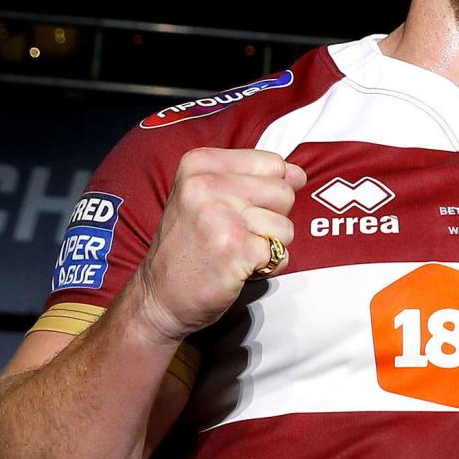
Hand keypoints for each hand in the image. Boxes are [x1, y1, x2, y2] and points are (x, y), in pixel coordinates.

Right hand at [128, 148, 308, 342]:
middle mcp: (206, 184)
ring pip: (286, 226)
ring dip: (269, 245)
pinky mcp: (236, 248)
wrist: (160, 295)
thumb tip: (299, 173)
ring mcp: (221, 216)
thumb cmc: (190, 245)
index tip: (237, 208)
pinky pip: (281, 254)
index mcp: (199, 163)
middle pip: (285, 192)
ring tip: (235, 251)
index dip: (268, 192)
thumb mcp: (207, 197)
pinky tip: (238, 267)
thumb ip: (254, 179)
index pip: (273, 163)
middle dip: (272, 219)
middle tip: (236, 234)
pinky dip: (268, 267)